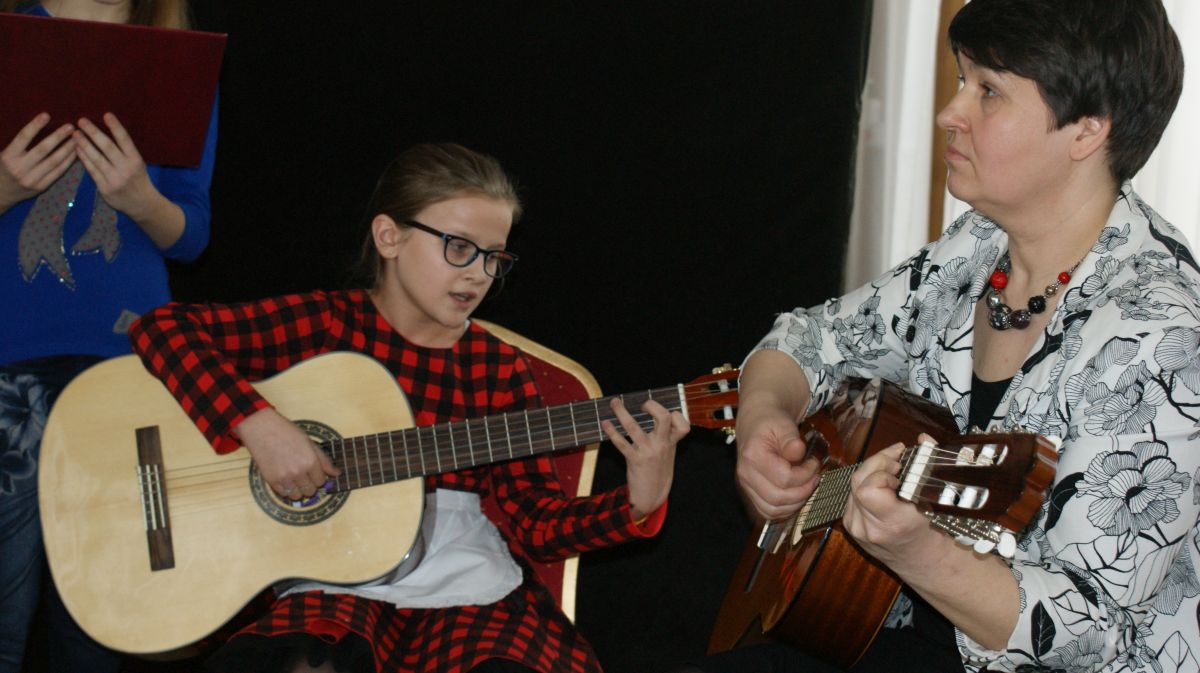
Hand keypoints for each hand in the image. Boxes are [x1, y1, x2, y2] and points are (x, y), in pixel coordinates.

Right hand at [0, 113, 76, 212]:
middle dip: (58, 137)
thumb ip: (18, 144)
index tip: (46, 115)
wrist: (1, 194)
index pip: (23, 137)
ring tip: (77, 138)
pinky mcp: (41, 187)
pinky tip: (76, 153)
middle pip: (42, 150)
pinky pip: (58, 172)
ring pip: (53, 162)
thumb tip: (37, 124)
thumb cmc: (4, 168)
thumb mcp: (4, 154)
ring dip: (67, 149)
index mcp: (8, 156)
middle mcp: (19, 168)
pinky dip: (68, 162)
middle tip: (70, 126)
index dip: (35, 125)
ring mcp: (31, 179)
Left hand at [73, 113, 162, 218]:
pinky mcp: (104, 188)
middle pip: (107, 147)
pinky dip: (83, 158)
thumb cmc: (139, 179)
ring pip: (96, 158)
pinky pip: (91, 170)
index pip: (125, 140)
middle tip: (82, 120)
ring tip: (75, 133)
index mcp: (136, 160)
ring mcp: (114, 179)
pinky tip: (77, 149)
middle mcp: (126, 168)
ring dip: (84, 144)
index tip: (106, 114)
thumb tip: (105, 132)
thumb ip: (124, 152)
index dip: (115, 127)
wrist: (142, 204)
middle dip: (93, 132)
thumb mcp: (138, 164)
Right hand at [235, 408, 341, 498]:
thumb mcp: (310, 443)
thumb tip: (337, 473)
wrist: (262, 429)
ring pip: (297, 496)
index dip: (319, 477)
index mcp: (311, 462)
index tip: (314, 472)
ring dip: (298, 489)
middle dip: (310, 485)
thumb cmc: (287, 432)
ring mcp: (285, 478)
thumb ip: (324, 460)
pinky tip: (285, 479)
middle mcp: (299, 472)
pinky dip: (286, 490)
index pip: (321, 481)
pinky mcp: (271, 481)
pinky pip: (283, 494)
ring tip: (295, 478)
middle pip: (311, 491)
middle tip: (304, 475)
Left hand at [602, 397, 689, 519]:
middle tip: (643, 405)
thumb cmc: (659, 471)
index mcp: (672, 443)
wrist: (652, 496)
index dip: (676, 415)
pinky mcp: (634, 460)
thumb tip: (657, 416)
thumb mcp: (668, 453)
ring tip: (614, 402)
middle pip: (663, 418)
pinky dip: (611, 431)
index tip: (665, 413)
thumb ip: (666, 436)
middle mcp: (661, 445)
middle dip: (652, 405)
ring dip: (621, 412)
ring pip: (633, 427)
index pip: (683, 424)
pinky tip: (606, 424)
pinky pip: (621, 443)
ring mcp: (648, 451)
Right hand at [734, 399, 820, 521]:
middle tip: (815, 477)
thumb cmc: (771, 422)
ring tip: (807, 486)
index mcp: (753, 456)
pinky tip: (797, 495)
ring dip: (795, 503)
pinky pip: (768, 512)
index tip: (814, 463)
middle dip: (803, 492)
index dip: (805, 475)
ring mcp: (746, 486)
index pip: (783, 478)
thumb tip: (798, 450)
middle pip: (777, 498)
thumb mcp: (784, 424)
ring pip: (772, 510)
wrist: (756, 423)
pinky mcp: (751, 494)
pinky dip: (785, 509)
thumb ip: (791, 439)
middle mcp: (745, 474)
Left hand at [841, 438, 942, 569]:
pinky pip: (852, 495)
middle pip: (858, 481)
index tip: (901, 471)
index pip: (869, 489)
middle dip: (877, 463)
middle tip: (897, 461)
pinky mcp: (850, 526)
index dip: (882, 472)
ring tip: (893, 471)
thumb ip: (928, 465)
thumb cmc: (932, 530)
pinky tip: (883, 485)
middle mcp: (869, 528)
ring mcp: (856, 529)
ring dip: (872, 472)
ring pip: (853, 485)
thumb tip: (923, 438)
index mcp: (893, 523)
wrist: (923, 561)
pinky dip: (867, 484)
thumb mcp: (936, 501)